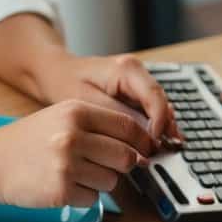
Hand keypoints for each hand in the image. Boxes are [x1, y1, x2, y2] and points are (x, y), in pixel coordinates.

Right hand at [0, 99, 158, 209]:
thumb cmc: (28, 141)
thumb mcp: (60, 118)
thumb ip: (98, 128)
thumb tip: (140, 152)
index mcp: (75, 111)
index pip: (127, 126)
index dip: (142, 142)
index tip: (145, 151)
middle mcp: (72, 135)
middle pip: (126, 157)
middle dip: (121, 166)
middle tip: (103, 166)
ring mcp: (66, 164)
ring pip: (112, 181)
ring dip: (100, 182)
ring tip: (75, 174)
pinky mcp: (61, 190)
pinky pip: (93, 199)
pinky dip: (83, 197)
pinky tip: (64, 186)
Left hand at [36, 51, 181, 143]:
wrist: (57, 73)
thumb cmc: (67, 83)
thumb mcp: (89, 102)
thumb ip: (117, 118)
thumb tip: (143, 135)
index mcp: (127, 69)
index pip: (154, 95)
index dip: (160, 121)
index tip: (155, 142)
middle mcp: (137, 73)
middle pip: (161, 103)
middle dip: (165, 128)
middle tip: (165, 151)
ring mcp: (138, 83)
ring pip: (159, 108)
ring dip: (161, 130)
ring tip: (164, 151)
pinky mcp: (135, 94)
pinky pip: (150, 112)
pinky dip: (152, 128)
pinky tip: (154, 144)